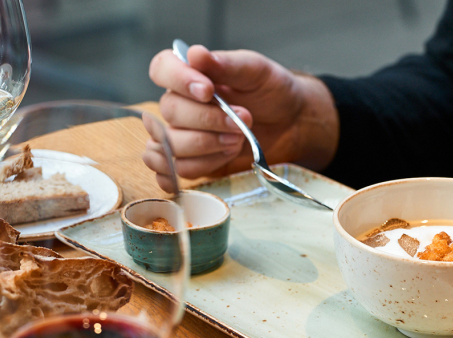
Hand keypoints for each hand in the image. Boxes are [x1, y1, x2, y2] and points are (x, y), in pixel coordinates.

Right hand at [145, 44, 337, 190]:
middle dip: (209, 119)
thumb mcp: (255, 71)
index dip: (178, 80)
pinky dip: (205, 164)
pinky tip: (228, 153)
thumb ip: (226, 65)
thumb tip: (195, 53)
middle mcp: (180, 103)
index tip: (208, 90)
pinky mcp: (192, 161)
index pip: (162, 69)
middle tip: (243, 119)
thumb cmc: (271, 91)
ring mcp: (182, 134)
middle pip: (169, 111)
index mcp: (190, 74)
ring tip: (238, 138)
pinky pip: (179, 169)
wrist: (291, 123)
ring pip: (171, 144)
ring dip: (207, 144)